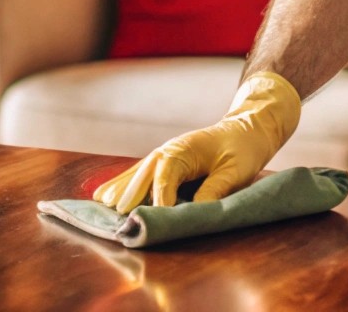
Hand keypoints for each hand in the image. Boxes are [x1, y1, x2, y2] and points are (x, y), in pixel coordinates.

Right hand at [92, 72, 300, 213]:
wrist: (247, 129)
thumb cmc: (242, 149)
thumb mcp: (234, 172)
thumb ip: (214, 190)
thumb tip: (193, 209)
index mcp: (184, 150)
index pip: (165, 177)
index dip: (159, 199)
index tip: (152, 218)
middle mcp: (168, 151)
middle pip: (143, 174)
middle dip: (130, 195)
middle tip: (116, 216)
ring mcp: (164, 155)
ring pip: (137, 174)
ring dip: (120, 190)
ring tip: (100, 204)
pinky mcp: (165, 162)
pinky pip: (140, 175)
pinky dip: (124, 185)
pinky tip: (106, 195)